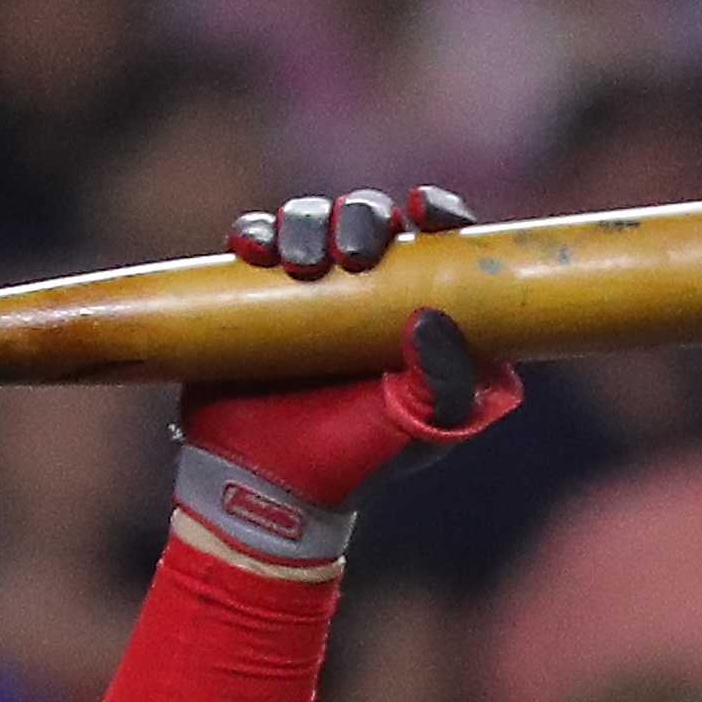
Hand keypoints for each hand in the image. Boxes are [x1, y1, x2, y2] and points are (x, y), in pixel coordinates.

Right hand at [177, 188, 523, 553]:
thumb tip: (430, 319)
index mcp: (419, 310)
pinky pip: (254, 243)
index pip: (437, 242)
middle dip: (361, 217)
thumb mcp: (421, 431)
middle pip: (370, 218)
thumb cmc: (358, 464)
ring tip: (299, 264)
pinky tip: (254, 249)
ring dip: (306, 222)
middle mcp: (365, 290)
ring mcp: (308, 289)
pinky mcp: (254, 295)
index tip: (422, 210)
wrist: (271, 491)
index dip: (438, 211)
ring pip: (311, 218)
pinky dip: (254, 234)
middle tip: (351, 252)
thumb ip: (447, 384)